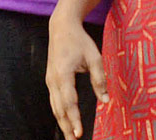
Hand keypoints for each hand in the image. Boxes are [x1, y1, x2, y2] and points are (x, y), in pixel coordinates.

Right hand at [46, 13, 108, 139]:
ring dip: (62, 122)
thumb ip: (99, 79)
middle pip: (59, 109)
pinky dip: (59, 113)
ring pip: (54, 106)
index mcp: (63, 74)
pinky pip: (54, 100)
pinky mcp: (50, 79)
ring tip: (69, 136)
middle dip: (66, 127)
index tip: (79, 134)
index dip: (74, 120)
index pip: (69, 103)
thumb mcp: (94, 57)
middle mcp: (53, 80)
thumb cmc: (79, 41)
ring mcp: (49, 80)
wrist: (61, 26)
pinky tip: (65, 121)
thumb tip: (105, 101)